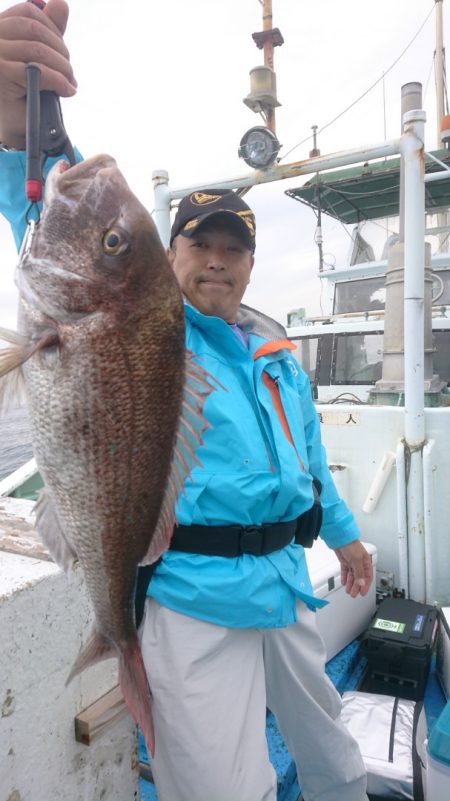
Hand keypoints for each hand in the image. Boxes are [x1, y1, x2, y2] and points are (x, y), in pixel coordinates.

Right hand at [0, 0, 76, 147]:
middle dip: (60, 50)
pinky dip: (59, 81)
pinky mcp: (2, 74)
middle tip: (69, 72)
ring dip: (62, 67)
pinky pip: (40, 71)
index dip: (52, 29)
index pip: (28, 12)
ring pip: (39, 50)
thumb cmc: (24, 91)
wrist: (14, 125)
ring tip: (69, 82)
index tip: (62, 51)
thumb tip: (62, 3)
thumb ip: (47, 30)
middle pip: (35, 29)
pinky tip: (66, 90)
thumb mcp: (36, 56)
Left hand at [334, 540, 373, 597]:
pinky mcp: (345, 561)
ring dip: (350, 583)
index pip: (368, 577)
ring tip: (348, 590)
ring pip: (352, 576)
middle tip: (354, 594)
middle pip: (359, 578)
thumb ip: (359, 572)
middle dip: (356, 587)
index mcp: (366, 562)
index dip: (365, 585)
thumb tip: (362, 583)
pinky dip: (345, 577)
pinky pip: (346, 571)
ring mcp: (352, 562)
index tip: (362, 592)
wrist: (340, 538)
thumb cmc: (351, 544)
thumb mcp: (357, 560)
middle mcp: (359, 563)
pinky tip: (344, 582)